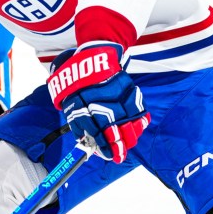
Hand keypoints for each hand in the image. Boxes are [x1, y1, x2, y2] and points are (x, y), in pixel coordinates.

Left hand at [47, 43, 149, 163]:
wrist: (92, 58)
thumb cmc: (80, 84)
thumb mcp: (71, 103)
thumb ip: (79, 124)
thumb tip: (87, 143)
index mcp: (86, 107)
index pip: (98, 133)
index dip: (105, 146)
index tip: (109, 156)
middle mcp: (104, 102)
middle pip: (115, 129)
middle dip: (119, 146)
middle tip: (120, 156)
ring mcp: (118, 96)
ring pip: (129, 120)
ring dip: (131, 135)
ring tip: (130, 144)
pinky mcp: (129, 88)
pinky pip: (139, 107)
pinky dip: (140, 118)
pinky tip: (140, 127)